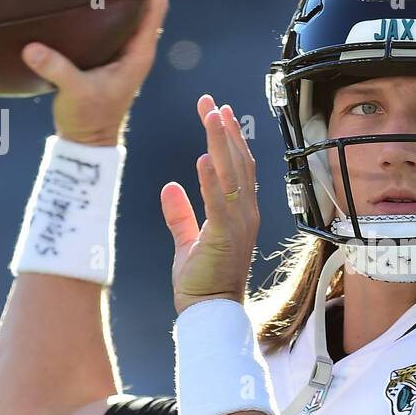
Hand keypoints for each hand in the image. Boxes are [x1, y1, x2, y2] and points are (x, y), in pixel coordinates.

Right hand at [20, 0, 168, 145]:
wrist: (88, 140)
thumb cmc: (86, 118)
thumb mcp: (72, 93)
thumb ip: (56, 69)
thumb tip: (31, 48)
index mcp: (138, 55)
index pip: (154, 10)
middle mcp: (137, 52)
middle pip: (150, 7)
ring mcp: (126, 56)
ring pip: (135, 16)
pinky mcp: (111, 60)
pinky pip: (116, 26)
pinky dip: (110, 8)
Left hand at [160, 95, 259, 313]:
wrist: (209, 312)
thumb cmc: (202, 283)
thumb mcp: (187, 242)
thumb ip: (180, 214)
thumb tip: (170, 186)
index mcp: (239, 213)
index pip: (237, 166)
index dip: (228, 137)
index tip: (217, 111)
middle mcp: (245, 213)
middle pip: (237, 162)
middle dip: (223, 129)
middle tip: (210, 102)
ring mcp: (238, 223)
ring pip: (232, 174)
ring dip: (220, 143)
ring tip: (211, 115)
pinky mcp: (225, 236)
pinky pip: (219, 202)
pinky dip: (211, 179)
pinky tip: (202, 157)